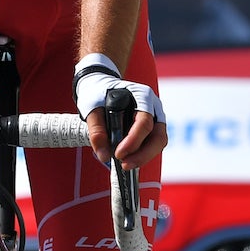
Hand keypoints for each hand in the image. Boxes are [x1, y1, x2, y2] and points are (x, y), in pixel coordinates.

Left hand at [73, 55, 167, 171]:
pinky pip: (151, 145)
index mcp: (142, 96)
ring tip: (124, 165)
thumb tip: (103, 156)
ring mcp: (155, 118)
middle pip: (158, 136)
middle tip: (124, 165)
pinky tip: (127, 159)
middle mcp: (153, 108)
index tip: (118, 154)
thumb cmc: (98, 92)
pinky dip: (141, 154)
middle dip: (142, 155)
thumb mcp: (91, 107)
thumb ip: (96, 131)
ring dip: (143, 157)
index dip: (133, 141)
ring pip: (157, 143)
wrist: (101, 85)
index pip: (145, 122)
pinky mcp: (151, 129)